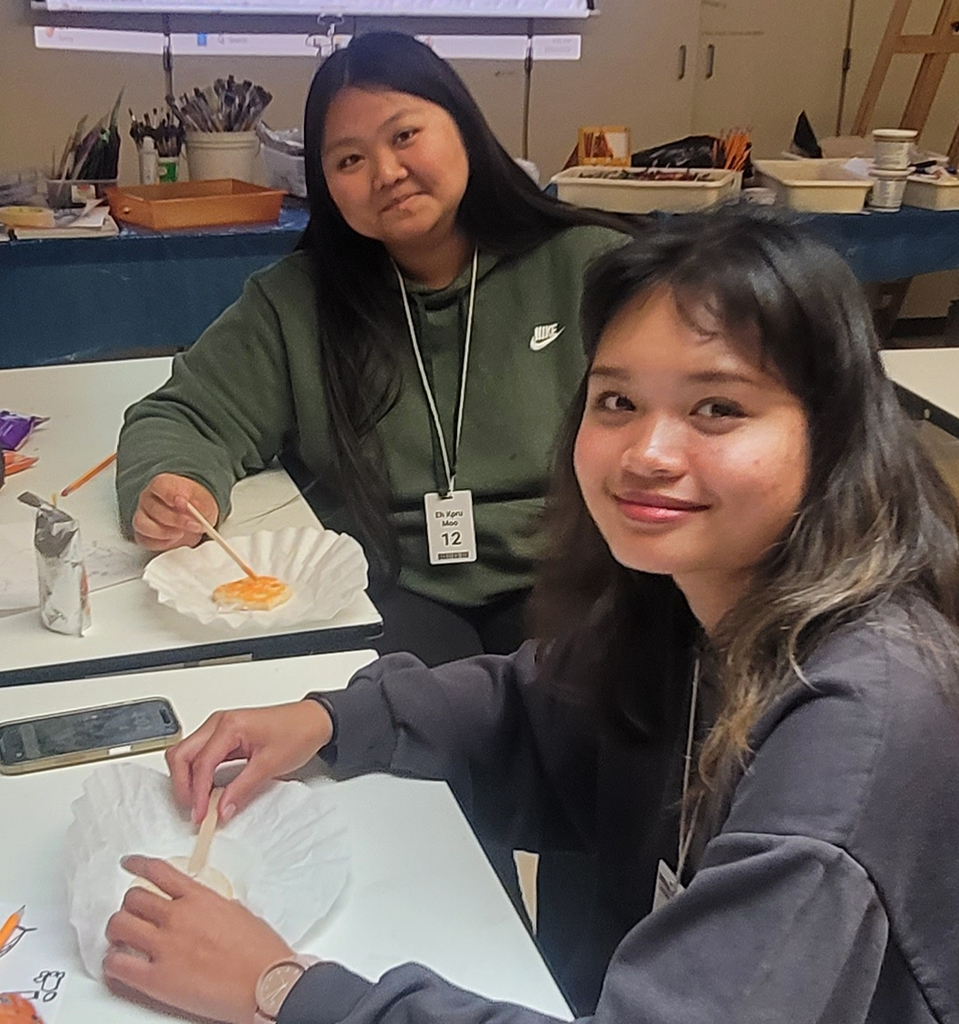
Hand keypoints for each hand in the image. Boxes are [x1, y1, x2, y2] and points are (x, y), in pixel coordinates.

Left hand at [104, 855, 293, 1023]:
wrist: (266, 983)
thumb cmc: (261, 952)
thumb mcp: (239, 913)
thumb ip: (212, 907)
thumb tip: (200, 909)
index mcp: (200, 898)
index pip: (159, 871)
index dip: (138, 864)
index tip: (129, 863)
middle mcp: (178, 916)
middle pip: (133, 897)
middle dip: (128, 904)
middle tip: (131, 912)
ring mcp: (165, 946)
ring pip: (119, 925)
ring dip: (117, 930)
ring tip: (121, 938)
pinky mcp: (157, 979)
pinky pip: (117, 965)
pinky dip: (112, 962)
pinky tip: (119, 963)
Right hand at [132, 473, 218, 551]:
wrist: (194, 516)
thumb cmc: (195, 505)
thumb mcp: (204, 502)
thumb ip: (200, 504)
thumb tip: (196, 507)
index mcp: (161, 484)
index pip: (159, 486)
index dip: (170, 495)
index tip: (185, 503)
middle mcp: (147, 499)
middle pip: (153, 508)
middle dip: (175, 519)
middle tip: (193, 525)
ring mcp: (142, 516)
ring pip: (143, 524)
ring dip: (164, 532)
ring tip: (182, 533)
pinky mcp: (143, 534)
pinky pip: (145, 540)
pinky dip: (160, 543)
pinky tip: (175, 540)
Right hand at [166, 701, 334, 825]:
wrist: (314, 721)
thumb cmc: (298, 732)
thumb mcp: (270, 764)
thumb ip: (242, 788)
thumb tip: (221, 808)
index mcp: (229, 725)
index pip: (201, 763)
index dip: (198, 793)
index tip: (201, 814)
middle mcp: (220, 723)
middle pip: (182, 754)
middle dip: (182, 785)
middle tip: (194, 810)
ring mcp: (220, 728)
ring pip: (187, 754)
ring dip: (187, 779)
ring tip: (199, 803)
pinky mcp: (225, 736)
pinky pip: (200, 755)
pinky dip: (197, 773)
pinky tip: (206, 790)